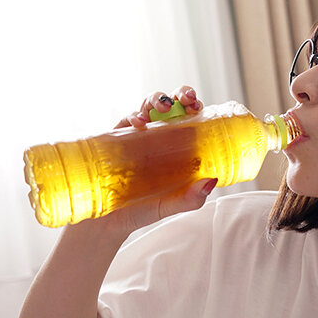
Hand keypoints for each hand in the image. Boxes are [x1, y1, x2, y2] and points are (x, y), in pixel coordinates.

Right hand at [99, 86, 214, 233]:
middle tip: (187, 99)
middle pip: (172, 105)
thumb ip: (191, 198)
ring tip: (164, 106)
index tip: (200, 107)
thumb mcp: (170, 206)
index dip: (195, 107)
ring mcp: (137, 136)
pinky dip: (133, 116)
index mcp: (176, 148)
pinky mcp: (116, 139)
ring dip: (158, 98)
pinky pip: (125, 120)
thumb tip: (211, 181)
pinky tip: (139, 123)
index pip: (190, 119)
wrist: (106, 223)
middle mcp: (159, 138)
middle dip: (180, 94)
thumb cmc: (141, 211)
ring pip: (149, 105)